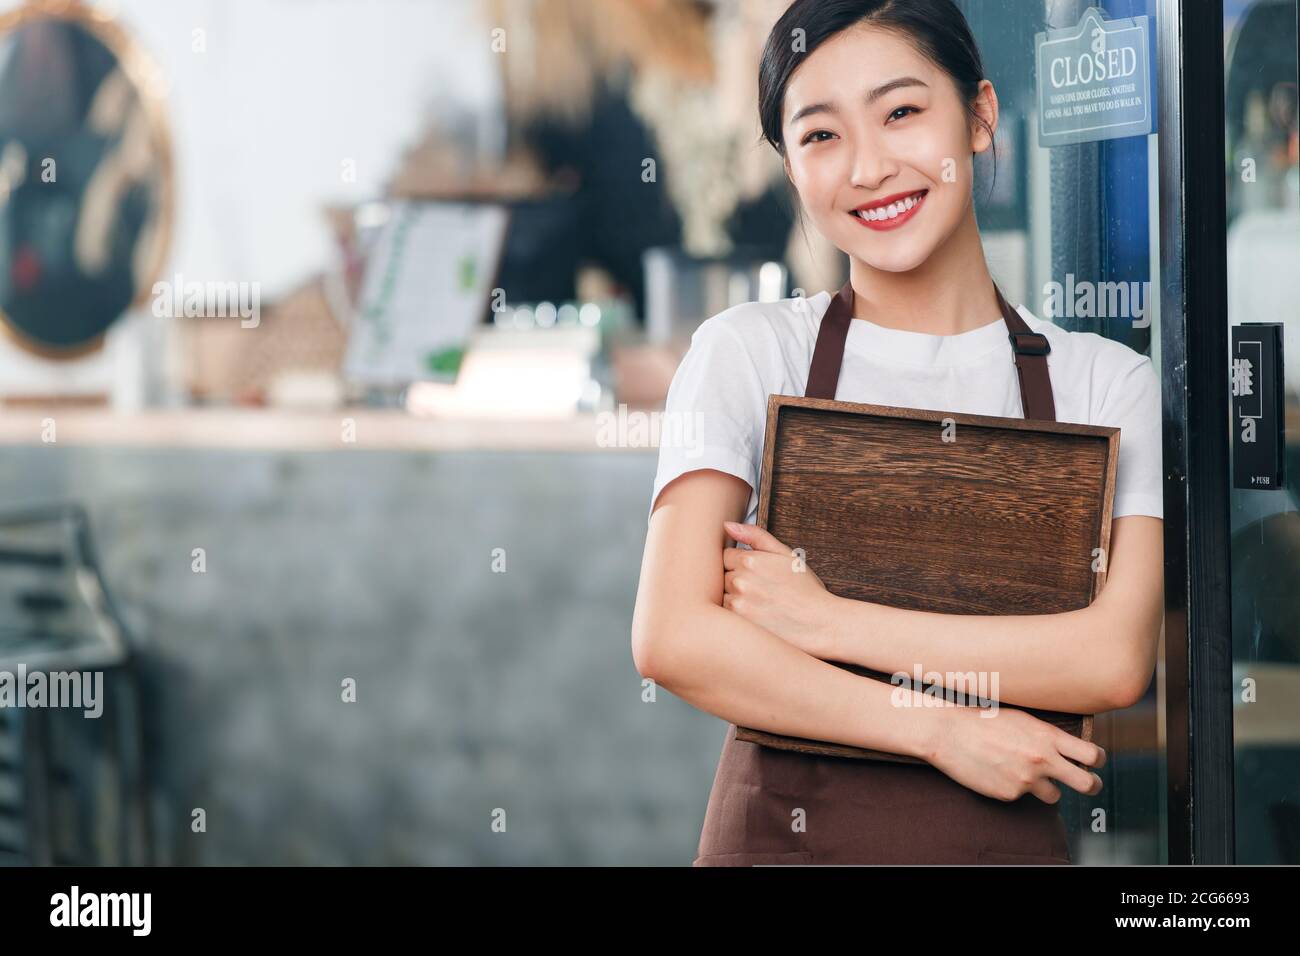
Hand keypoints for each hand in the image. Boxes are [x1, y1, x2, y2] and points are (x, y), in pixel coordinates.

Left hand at [721, 521, 836, 658]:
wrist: (820, 623)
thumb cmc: (805, 590)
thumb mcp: (786, 555)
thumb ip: (756, 536)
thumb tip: (727, 525)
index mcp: (751, 560)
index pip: (726, 555)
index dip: (739, 564)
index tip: (754, 573)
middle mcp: (740, 581)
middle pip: (722, 576)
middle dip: (735, 580)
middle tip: (759, 590)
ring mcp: (737, 603)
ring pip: (721, 596)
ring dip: (734, 598)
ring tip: (758, 604)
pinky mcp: (738, 625)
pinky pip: (725, 616)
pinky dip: (735, 616)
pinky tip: (755, 616)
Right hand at [928, 704, 1105, 803]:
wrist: (947, 732)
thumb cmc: (982, 719)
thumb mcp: (1021, 718)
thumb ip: (1046, 734)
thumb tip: (1066, 747)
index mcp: (1047, 736)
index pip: (1092, 755)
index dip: (1098, 760)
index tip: (1094, 761)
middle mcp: (1042, 760)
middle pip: (1087, 783)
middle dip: (1092, 785)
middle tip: (1089, 783)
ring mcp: (1026, 780)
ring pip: (1054, 795)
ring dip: (1046, 788)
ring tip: (1026, 773)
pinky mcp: (1009, 794)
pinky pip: (1022, 795)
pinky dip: (1014, 787)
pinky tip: (997, 771)